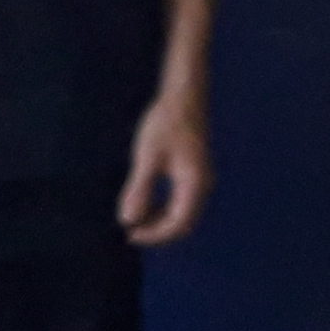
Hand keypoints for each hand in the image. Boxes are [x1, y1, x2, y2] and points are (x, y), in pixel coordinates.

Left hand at [121, 89, 211, 245]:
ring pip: (183, 213)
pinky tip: (146, 204)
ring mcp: (200, 179)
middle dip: (157, 231)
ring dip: (160, 221)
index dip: (154, 235)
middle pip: (183, 222)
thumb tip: (127, 221)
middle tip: (131, 232)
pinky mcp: (194, 172)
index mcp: (194, 184)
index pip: (177, 224)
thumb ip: (138, 190)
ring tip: (135, 220)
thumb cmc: (164, 122)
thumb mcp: (147, 157)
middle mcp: (202, 185)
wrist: (183, 95)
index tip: (130, 234)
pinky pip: (181, 200)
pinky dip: (164, 208)